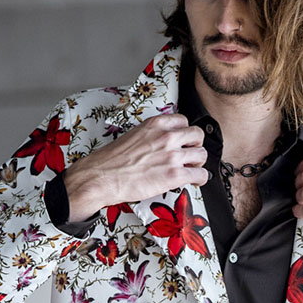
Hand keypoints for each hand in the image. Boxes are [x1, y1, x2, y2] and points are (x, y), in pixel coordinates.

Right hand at [62, 113, 208, 221]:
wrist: (100, 177)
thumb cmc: (111, 162)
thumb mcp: (132, 136)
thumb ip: (151, 136)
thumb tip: (160, 144)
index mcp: (155, 125)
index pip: (183, 121)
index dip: (185, 134)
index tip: (184, 141)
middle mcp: (166, 137)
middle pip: (197, 135)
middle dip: (195, 146)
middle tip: (190, 155)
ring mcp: (172, 155)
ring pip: (202, 155)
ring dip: (198, 163)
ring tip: (190, 170)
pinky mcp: (174, 175)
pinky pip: (200, 175)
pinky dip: (200, 179)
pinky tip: (194, 181)